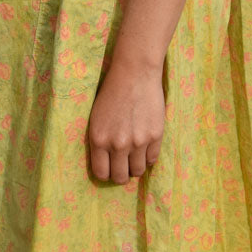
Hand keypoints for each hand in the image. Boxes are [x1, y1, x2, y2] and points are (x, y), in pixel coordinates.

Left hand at [86, 57, 164, 183]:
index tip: (110, 168)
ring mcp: (138, 142)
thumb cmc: (112, 92)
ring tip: (135, 155)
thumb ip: (100, 142)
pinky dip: (148, 156)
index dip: (106, 173)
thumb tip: (106, 164)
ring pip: (138, 171)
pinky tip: (145, 146)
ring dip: (136, 166)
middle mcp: (118, 145)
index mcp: (99, 140)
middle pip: (120, 177)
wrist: (134, 74)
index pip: (102, 174)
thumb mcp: (96, 118)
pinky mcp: (155, 136)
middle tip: (123, 165)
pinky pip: (152, 159)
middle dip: (121, 174)